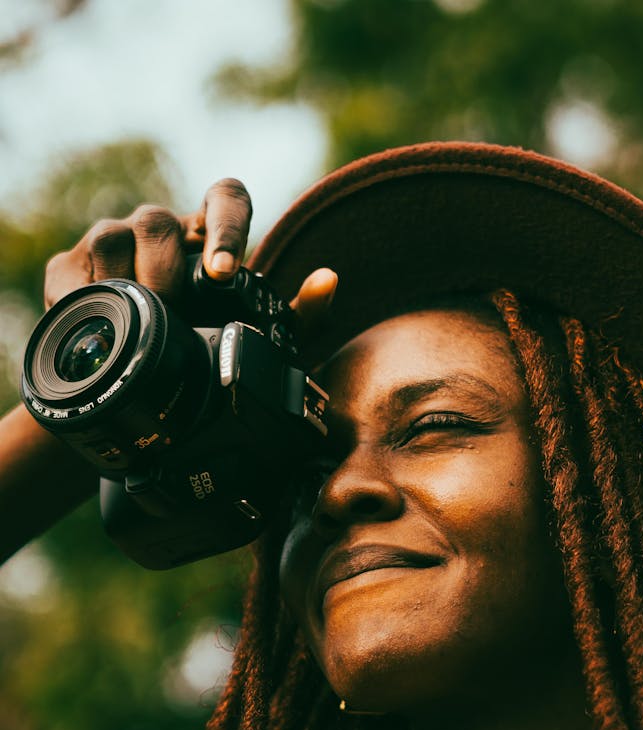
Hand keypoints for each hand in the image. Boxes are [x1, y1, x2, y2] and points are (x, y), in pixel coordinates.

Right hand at [43, 178, 337, 326]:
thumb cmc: (207, 344)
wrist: (138, 377)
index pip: (225, 197)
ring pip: (113, 238)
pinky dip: (80, 296)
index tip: (222, 272)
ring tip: (134, 320)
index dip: (225, 227)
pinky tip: (91, 319)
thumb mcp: (258, 339)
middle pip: (160, 222)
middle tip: (170, 311)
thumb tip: (328, 281)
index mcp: (212, 234)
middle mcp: (162, 228)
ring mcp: (114, 240)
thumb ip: (298, 316)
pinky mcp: (72, 264)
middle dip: (165, 269)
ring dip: (124, 282)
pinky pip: (72, 270)